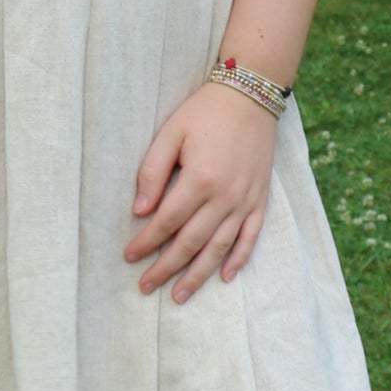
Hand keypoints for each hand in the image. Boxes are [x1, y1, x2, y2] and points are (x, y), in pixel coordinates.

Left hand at [124, 82, 278, 302]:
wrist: (250, 95)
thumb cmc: (204, 112)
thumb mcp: (170, 133)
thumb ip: (152, 171)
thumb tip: (140, 211)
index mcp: (199, 179)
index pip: (166, 222)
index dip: (146, 242)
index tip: (129, 257)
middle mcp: (224, 196)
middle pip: (191, 242)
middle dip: (166, 268)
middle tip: (146, 287)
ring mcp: (245, 200)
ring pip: (219, 247)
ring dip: (198, 274)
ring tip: (179, 295)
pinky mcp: (260, 199)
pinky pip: (251, 237)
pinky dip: (239, 259)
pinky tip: (224, 277)